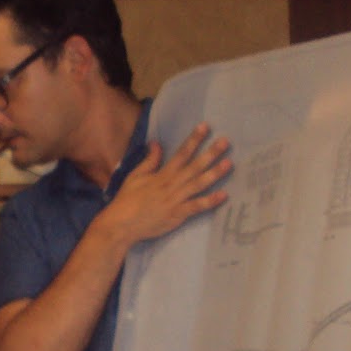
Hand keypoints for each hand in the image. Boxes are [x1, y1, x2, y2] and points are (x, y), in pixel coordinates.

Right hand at [103, 122, 231, 245]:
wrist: (121, 224)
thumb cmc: (127, 199)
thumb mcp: (135, 176)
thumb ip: (149, 161)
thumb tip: (157, 143)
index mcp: (162, 174)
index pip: (181, 153)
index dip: (194, 140)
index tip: (205, 127)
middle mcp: (172, 184)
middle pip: (194, 166)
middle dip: (210, 153)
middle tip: (225, 142)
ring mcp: (176, 200)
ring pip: (198, 184)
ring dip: (214, 174)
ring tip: (229, 163)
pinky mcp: (177, 215)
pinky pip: (196, 207)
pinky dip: (210, 201)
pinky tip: (223, 195)